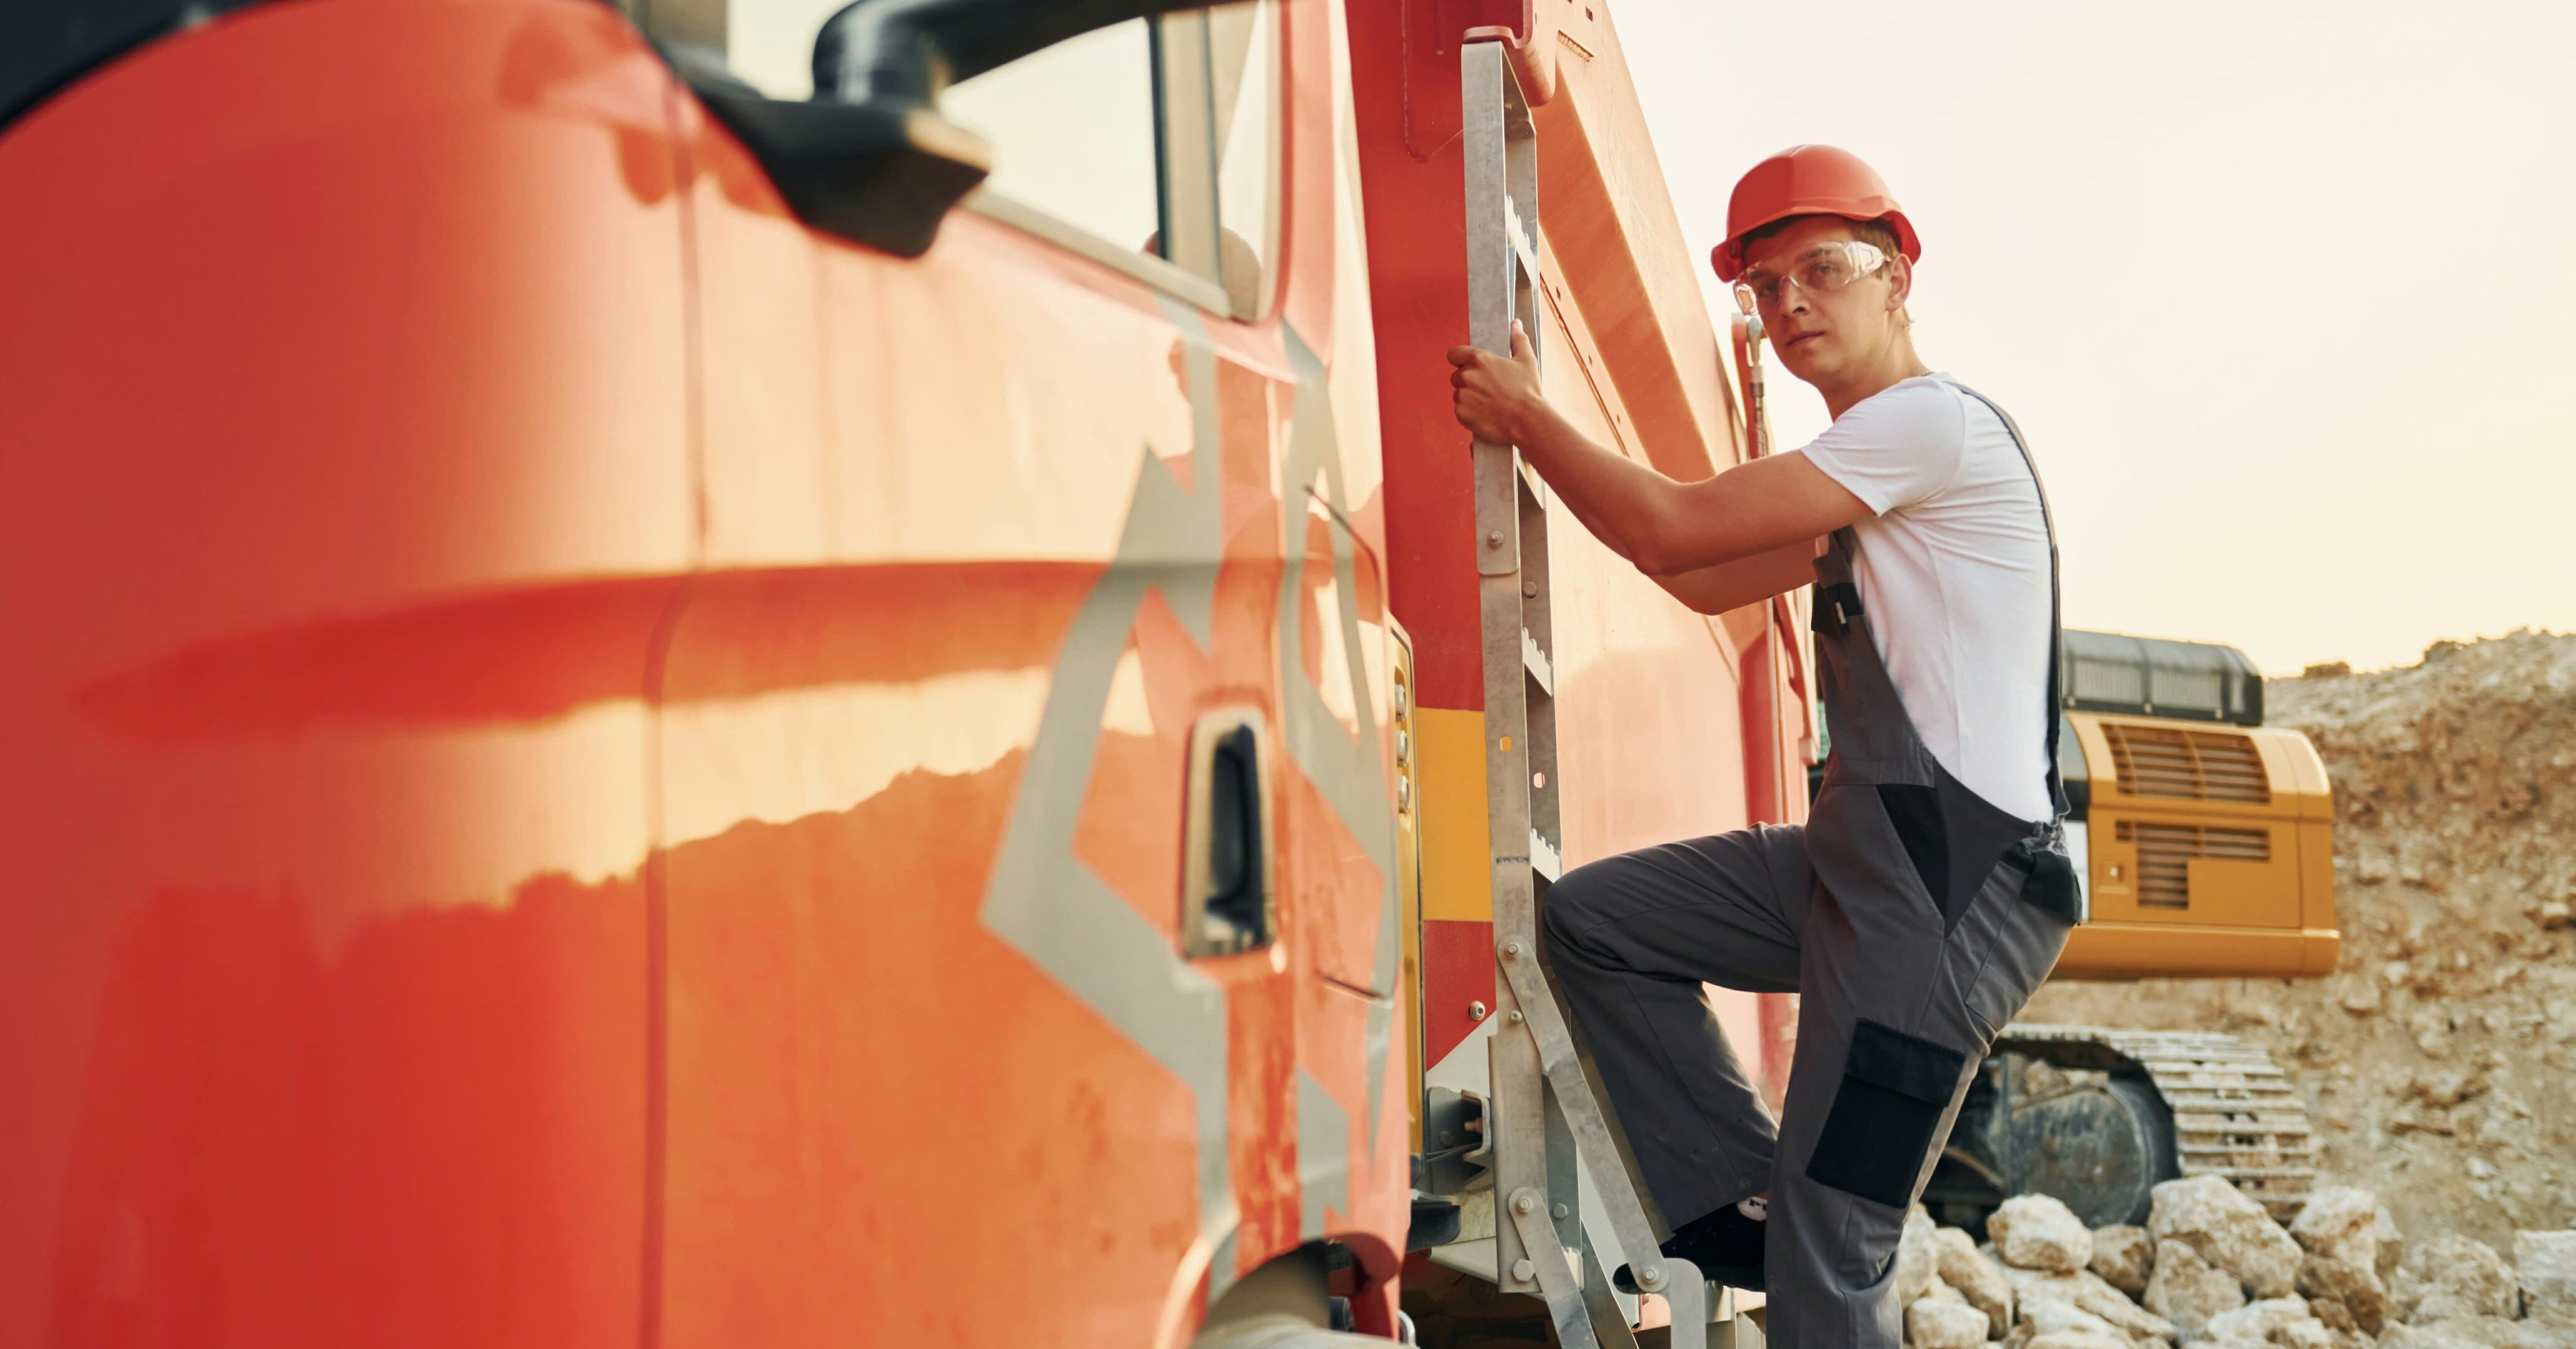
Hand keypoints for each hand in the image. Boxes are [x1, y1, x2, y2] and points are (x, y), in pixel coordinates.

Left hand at [1447, 320, 1543, 446]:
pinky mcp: (1461, 414)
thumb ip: (1518, 339)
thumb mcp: (1527, 360)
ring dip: (1469, 397)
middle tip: (1488, 388)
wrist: (1527, 421)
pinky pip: (1460, 411)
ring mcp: (1462, 396)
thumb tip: (1515, 324)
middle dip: (1468, 381)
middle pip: (1456, 376)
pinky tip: (1486, 413)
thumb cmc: (1528, 391)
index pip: (1453, 354)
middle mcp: (1466, 376)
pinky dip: (1469, 413)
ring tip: (1489, 402)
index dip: (1460, 359)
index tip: (1468, 365)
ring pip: (1458, 394)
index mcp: (1479, 359)